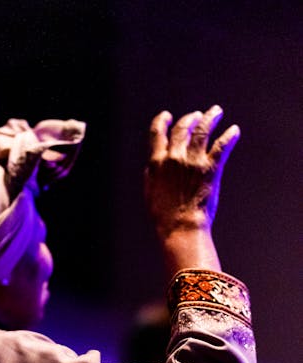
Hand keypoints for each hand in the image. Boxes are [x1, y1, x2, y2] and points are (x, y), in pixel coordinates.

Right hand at [144, 106, 239, 274]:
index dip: (162, 121)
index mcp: (157, 162)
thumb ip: (152, 174)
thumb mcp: (150, 193)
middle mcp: (174, 157)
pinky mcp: (211, 168)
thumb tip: (155, 164)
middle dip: (190, 118)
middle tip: (196, 115)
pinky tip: (234, 130)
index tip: (167, 116)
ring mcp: (194, 161)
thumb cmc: (164, 217)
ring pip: (202, 130)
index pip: (157, 134)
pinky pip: (222, 145)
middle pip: (182, 128)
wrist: (180, 228)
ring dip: (210, 118)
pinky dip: (229, 136)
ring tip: (215, 112)